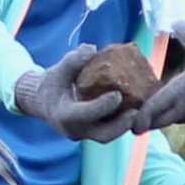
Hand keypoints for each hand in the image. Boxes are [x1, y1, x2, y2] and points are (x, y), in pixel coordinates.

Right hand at [5, 53, 141, 133]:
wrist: (42, 102)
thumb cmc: (52, 84)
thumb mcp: (58, 70)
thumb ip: (73, 60)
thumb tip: (92, 49)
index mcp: (64, 115)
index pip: (85, 114)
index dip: (102, 107)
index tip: (118, 94)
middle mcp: (76, 130)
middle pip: (103, 135)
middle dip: (121, 125)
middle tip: (137, 111)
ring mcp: (86, 134)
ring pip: (110, 135)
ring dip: (126, 125)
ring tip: (143, 111)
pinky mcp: (93, 133)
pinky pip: (110, 130)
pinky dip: (123, 122)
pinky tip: (138, 109)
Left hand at [120, 18, 184, 132]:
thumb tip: (175, 22)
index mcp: (179, 93)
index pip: (153, 111)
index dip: (141, 119)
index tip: (133, 125)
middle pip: (161, 121)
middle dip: (149, 122)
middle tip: (138, 122)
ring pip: (176, 119)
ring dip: (166, 117)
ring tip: (157, 113)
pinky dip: (184, 115)